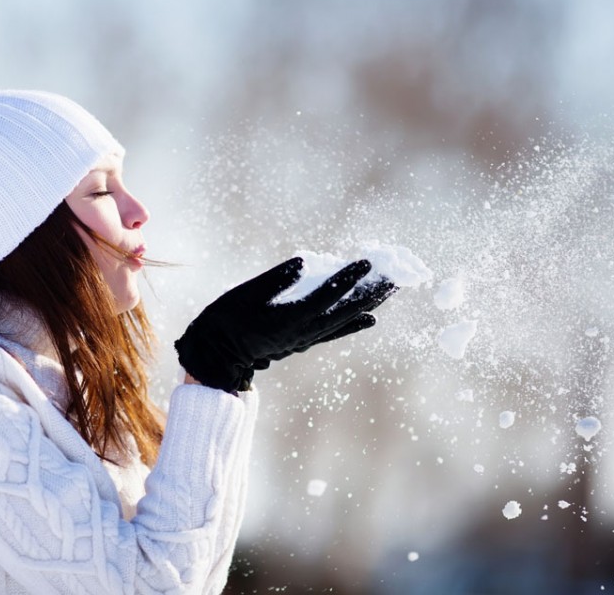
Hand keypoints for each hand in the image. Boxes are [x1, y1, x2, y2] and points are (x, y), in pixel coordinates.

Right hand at [174, 257, 395, 392]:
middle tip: (395, 275)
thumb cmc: (227, 318)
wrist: (218, 353)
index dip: (348, 278)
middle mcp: (304, 331)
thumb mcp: (246, 293)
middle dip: (371, 292)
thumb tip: (303, 261)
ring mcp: (305, 338)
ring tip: (391, 289)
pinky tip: (371, 318)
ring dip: (369, 304)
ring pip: (344, 320)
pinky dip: (354, 324)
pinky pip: (335, 332)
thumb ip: (275, 278)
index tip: (367, 262)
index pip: (326, 295)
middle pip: (345, 310)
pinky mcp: (302, 341)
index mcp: (290, 317)